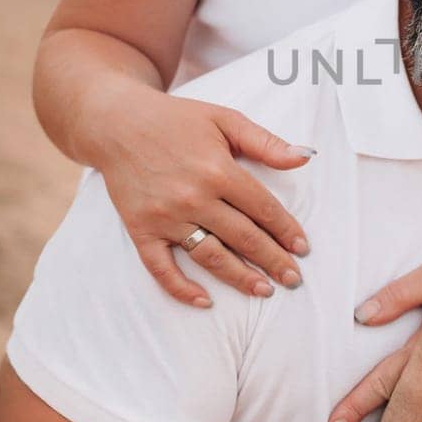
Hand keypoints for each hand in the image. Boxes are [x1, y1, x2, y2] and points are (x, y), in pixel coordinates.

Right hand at [99, 86, 313, 306]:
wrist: (116, 123)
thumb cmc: (176, 120)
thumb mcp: (225, 120)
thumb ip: (266, 142)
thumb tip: (305, 158)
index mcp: (218, 170)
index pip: (262, 209)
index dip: (286, 230)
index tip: (302, 248)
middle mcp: (193, 197)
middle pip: (243, 237)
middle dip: (272, 260)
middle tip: (294, 279)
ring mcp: (165, 216)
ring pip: (210, 256)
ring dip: (239, 277)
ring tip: (264, 290)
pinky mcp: (141, 229)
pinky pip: (161, 267)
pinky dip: (181, 288)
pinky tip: (204, 302)